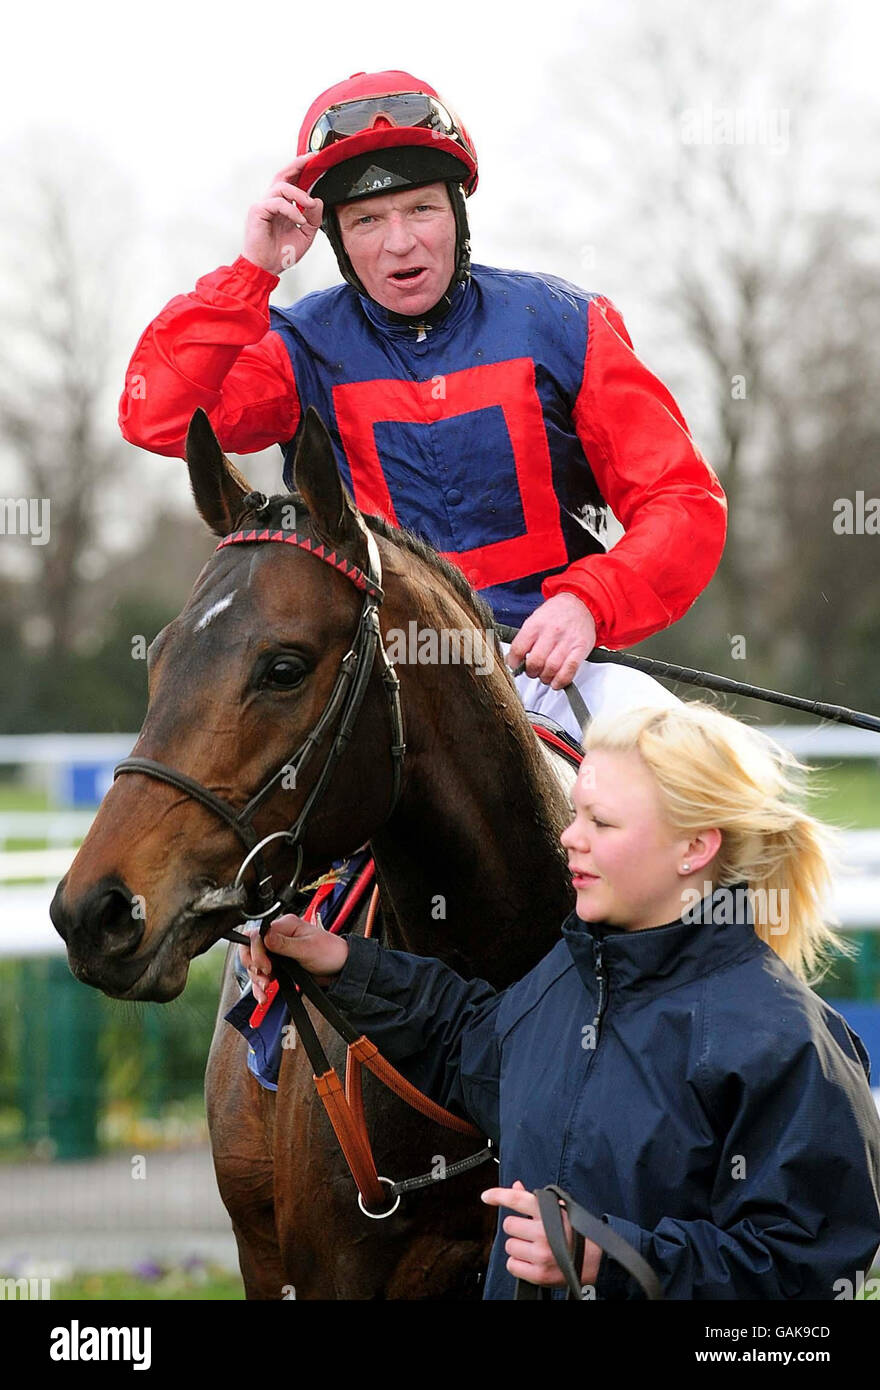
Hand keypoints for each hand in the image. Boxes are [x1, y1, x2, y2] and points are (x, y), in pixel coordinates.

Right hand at [237, 913, 349, 997]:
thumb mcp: (308, 948)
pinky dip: (260, 987)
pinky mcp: (279, 965)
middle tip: (264, 976)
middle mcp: (279, 936)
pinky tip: (263, 994)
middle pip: (251, 949)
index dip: (256, 952)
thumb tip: (264, 937)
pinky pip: (262, 975)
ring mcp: (277, 951)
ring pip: (255, 965)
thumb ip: (284, 944)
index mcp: (285, 925)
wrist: (340, 969)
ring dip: (257, 979)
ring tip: (266, 988)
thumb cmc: (330, 952)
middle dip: (253, 966)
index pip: (257, 934)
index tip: (265, 966)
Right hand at [242, 156, 323, 274]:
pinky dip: (291, 210)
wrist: (266, 268)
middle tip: (311, 159)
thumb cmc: (280, 254)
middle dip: (297, 165)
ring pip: (281, 186)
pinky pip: (277, 203)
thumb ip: (313, 219)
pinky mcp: (258, 211)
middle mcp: (272, 202)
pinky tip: (300, 219)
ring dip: (299, 193)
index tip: (314, 161)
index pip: (291, 182)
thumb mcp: (305, 236)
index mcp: (282, 207)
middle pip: (282, 175)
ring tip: (309, 205)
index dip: (301, 170)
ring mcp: (263, 205)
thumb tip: (318, 201)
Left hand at [481, 1180, 601, 1288]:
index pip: (517, 1199)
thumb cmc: (575, 1231)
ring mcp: (541, 1254)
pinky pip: (512, 1265)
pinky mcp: (539, 1274)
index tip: (486, 1196)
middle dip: (517, 1229)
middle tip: (531, 1233)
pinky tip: (531, 1261)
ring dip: (518, 1247)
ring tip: (534, 1248)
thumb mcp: (559, 1209)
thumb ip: (534, 1200)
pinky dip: (518, 1264)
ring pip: (509, 1245)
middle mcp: (544, 1232)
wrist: (595, 1259)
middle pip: (509, 1225)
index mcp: (549, 1212)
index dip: (498, 1195)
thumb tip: (515, 1187)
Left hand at [506, 593, 596, 689]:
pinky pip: (569, 670)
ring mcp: (567, 641)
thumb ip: (523, 639)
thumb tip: (511, 659)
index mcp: (536, 624)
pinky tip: (556, 681)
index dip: (513, 662)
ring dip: (545, 678)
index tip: (515, 666)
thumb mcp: (535, 619)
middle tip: (533, 671)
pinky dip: (560, 680)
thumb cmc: (556, 614)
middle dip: (531, 672)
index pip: (518, 649)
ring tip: (545, 675)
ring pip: (551, 668)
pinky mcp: (580, 649)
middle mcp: (551, 632)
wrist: (581, 603)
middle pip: (535, 662)